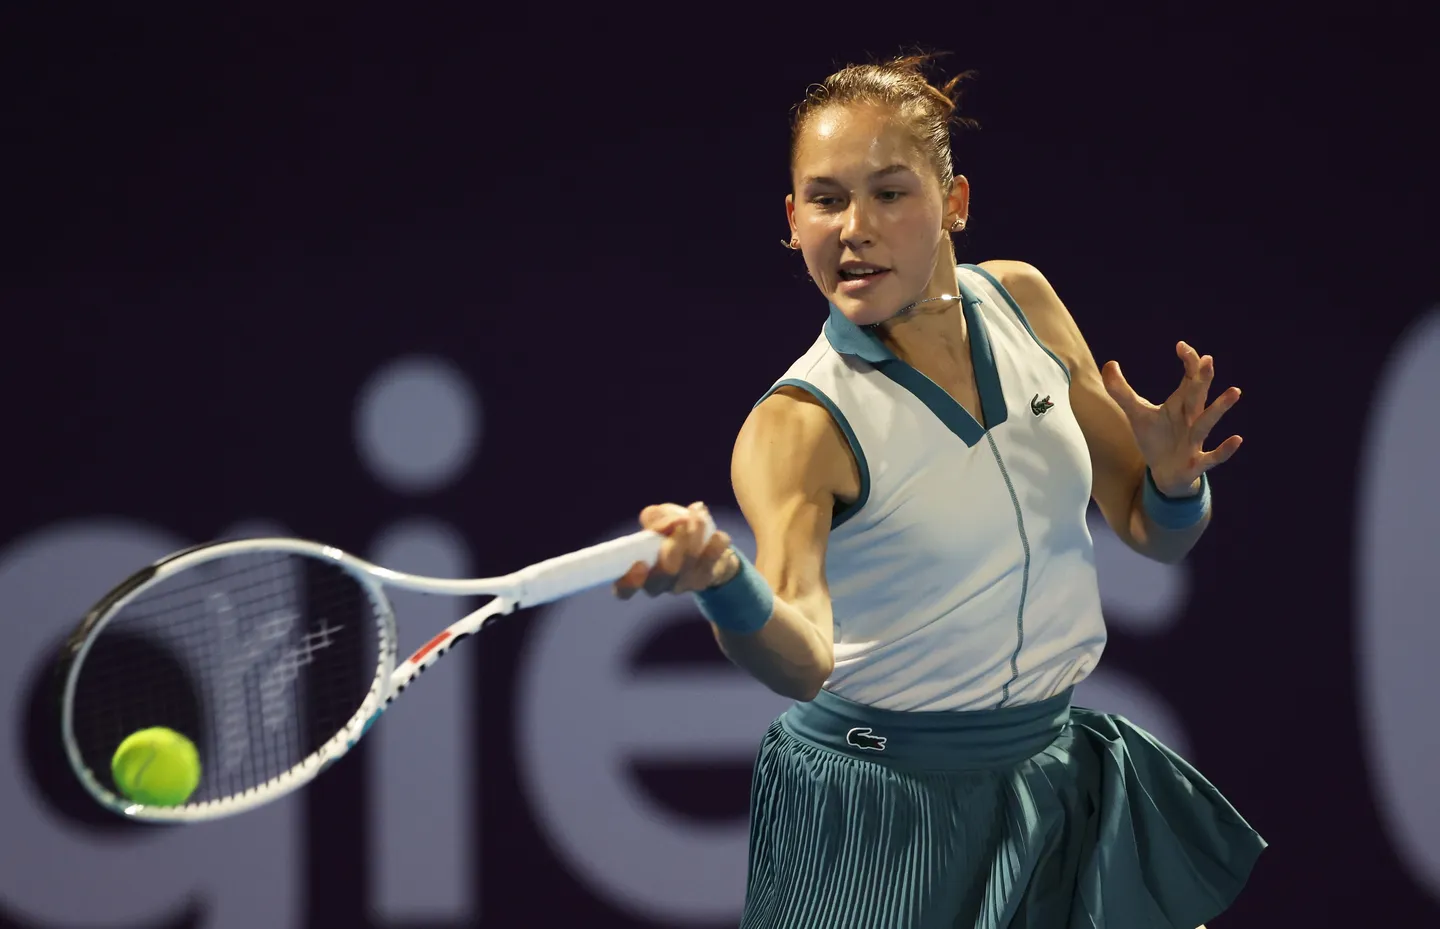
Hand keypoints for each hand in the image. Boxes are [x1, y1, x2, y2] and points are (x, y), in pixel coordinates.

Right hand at [613, 501, 736, 599]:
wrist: (705, 543)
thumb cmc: (672, 531)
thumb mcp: (658, 518)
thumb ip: (656, 517)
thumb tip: (671, 523)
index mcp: (637, 571)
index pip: (623, 590)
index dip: (629, 582)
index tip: (640, 563)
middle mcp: (658, 583)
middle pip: (661, 578)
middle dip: (673, 547)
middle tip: (682, 522)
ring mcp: (681, 585)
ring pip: (686, 568)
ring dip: (694, 537)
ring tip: (698, 517)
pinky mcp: (704, 580)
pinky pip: (712, 564)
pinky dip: (716, 545)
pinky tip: (717, 535)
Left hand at [1102, 341, 1242, 496]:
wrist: (1165, 473)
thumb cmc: (1155, 439)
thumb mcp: (1136, 414)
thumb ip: (1121, 391)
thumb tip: (1109, 363)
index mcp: (1180, 405)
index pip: (1188, 379)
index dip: (1188, 362)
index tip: (1180, 346)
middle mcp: (1191, 419)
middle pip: (1198, 396)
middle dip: (1203, 379)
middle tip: (1208, 360)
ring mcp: (1195, 441)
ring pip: (1208, 422)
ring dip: (1220, 408)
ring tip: (1235, 391)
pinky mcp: (1196, 463)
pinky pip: (1213, 457)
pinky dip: (1224, 450)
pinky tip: (1238, 439)